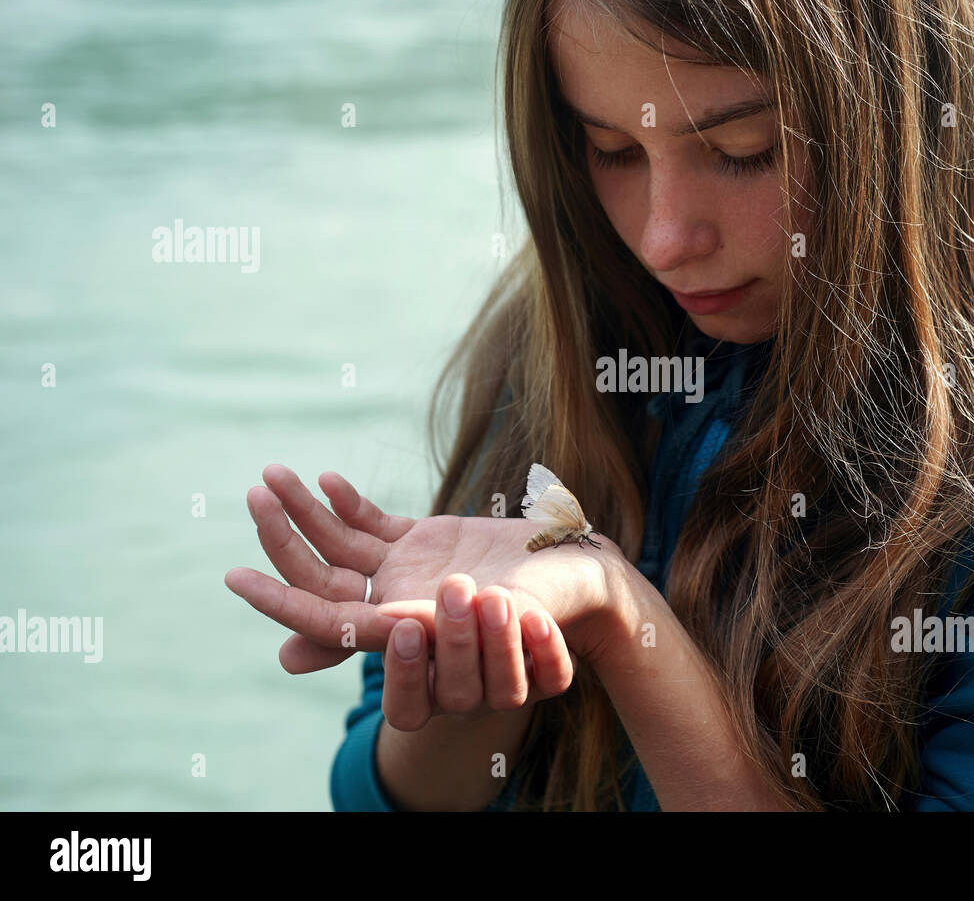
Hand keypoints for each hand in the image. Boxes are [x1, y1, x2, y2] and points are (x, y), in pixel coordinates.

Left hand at [225, 465, 626, 716]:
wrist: (580, 578)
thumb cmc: (540, 608)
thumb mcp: (461, 620)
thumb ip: (377, 632)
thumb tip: (284, 659)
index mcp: (400, 628)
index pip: (323, 616)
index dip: (278, 598)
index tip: (235, 576)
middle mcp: (393, 601)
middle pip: (322, 573)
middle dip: (284, 534)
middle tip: (254, 491)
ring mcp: (405, 571)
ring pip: (339, 544)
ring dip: (306, 510)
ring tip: (273, 473)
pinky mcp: (423, 542)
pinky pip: (372, 525)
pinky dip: (347, 503)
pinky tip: (327, 479)